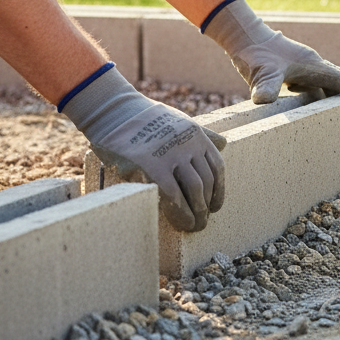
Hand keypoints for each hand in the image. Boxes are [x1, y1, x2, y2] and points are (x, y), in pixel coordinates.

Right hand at [62, 66, 225, 231]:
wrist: (115, 114)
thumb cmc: (146, 120)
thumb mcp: (180, 121)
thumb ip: (201, 134)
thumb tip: (224, 144)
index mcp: (197, 135)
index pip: (217, 168)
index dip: (219, 190)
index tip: (215, 206)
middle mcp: (189, 145)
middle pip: (207, 182)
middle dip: (207, 206)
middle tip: (203, 222)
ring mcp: (172, 156)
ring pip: (195, 190)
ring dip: (197, 212)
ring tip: (194, 226)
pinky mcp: (153, 167)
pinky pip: (173, 195)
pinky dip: (180, 212)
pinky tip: (180, 222)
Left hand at [203, 0, 339, 104]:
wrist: (243, 37)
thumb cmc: (255, 54)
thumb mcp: (261, 73)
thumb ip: (265, 87)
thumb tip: (262, 100)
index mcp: (312, 66)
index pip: (338, 79)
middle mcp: (311, 65)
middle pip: (335, 78)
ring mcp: (302, 66)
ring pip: (323, 81)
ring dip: (331, 91)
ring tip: (339, 105)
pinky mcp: (292, 68)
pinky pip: (310, 81)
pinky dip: (315, 90)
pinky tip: (308, 98)